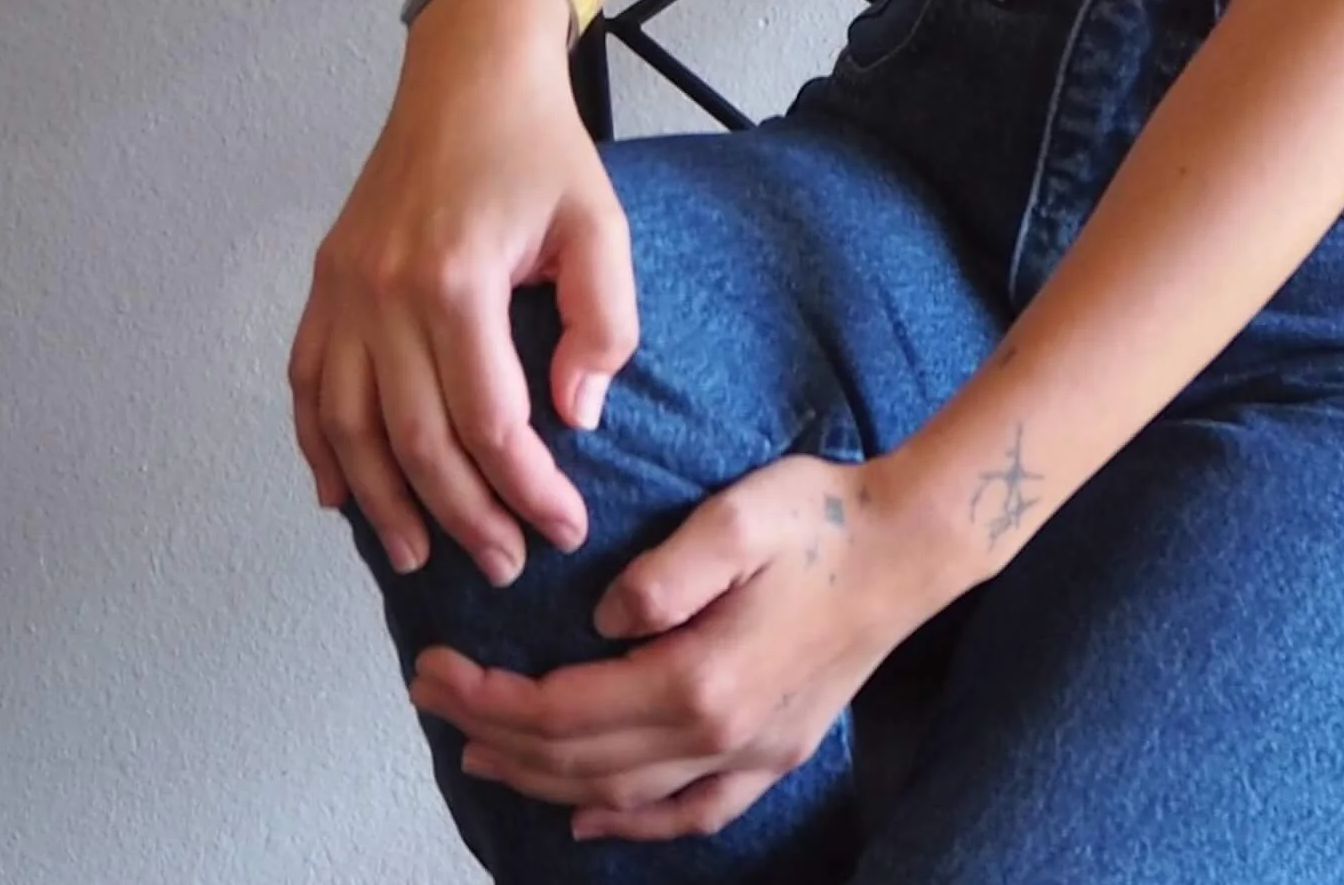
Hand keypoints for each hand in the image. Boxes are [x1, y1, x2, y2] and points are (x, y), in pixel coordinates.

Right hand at [288, 0, 638, 583]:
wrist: (469, 71)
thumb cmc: (543, 148)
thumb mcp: (599, 223)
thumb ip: (602, 322)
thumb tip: (574, 418)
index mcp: (457, 279)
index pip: (490, 422)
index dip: (528, 490)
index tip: (564, 528)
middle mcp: (384, 292)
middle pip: (415, 440)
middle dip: (463, 517)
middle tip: (505, 565)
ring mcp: (343, 288)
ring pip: (347, 427)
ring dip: (381, 502)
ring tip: (420, 555)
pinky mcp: (325, 280)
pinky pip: (306, 383)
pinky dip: (318, 446)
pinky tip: (340, 495)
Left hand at [406, 453, 939, 844]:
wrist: (909, 545)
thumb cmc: (821, 517)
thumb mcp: (739, 515)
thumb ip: (666, 572)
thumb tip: (601, 619)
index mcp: (697, 679)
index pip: (563, 710)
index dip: (488, 698)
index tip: (434, 670)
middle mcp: (716, 737)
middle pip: (579, 761)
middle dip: (497, 735)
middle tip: (436, 702)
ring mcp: (748, 756)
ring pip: (621, 796)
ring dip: (544, 782)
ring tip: (485, 753)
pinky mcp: (774, 754)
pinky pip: (688, 817)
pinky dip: (631, 827)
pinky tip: (592, 822)